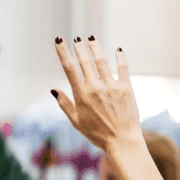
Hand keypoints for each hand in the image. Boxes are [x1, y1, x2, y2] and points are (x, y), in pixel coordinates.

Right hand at [52, 37, 141, 151]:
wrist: (122, 141)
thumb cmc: (97, 134)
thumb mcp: (76, 121)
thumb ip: (65, 103)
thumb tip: (53, 90)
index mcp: (81, 95)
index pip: (69, 68)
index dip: (63, 52)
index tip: (59, 40)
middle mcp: (96, 87)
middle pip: (85, 61)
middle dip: (80, 47)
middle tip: (77, 38)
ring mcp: (112, 86)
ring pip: (102, 61)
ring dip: (96, 48)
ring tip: (92, 39)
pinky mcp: (126, 88)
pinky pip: (123, 68)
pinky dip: (120, 57)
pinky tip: (118, 50)